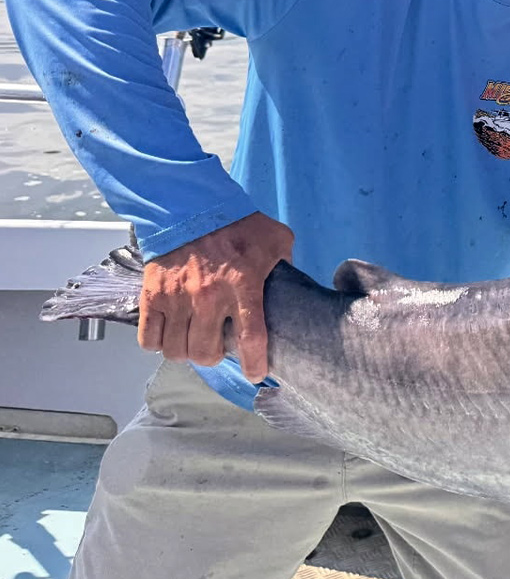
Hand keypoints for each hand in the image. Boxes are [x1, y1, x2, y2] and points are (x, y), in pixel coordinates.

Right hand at [137, 211, 291, 382]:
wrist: (189, 205)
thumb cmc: (238, 223)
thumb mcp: (276, 240)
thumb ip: (286, 265)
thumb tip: (291, 286)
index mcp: (244, 285)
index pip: (251, 338)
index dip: (253, 363)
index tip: (255, 374)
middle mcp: (209, 297)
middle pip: (206, 352)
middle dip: (214, 357)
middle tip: (217, 347)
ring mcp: (177, 298)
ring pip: (177, 351)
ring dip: (186, 352)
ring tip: (193, 341)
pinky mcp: (152, 296)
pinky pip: (149, 339)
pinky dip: (158, 343)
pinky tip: (170, 333)